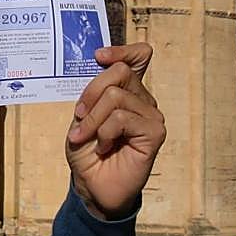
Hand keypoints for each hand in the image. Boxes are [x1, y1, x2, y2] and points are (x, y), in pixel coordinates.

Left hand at [66, 43, 165, 219]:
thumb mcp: (82, 115)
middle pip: (120, 72)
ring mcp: (151, 116)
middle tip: (80, 117)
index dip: (122, 50)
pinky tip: (104, 147)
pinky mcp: (155, 133)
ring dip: (92, 119)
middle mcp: (143, 100)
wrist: (92, 184)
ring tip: (87, 138)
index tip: (99, 56)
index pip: (139, 57)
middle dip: (91, 93)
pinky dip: (103, 132)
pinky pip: (121, 118)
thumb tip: (103, 65)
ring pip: (115, 96)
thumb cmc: (87, 150)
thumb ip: (94, 92)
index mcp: (127, 91)